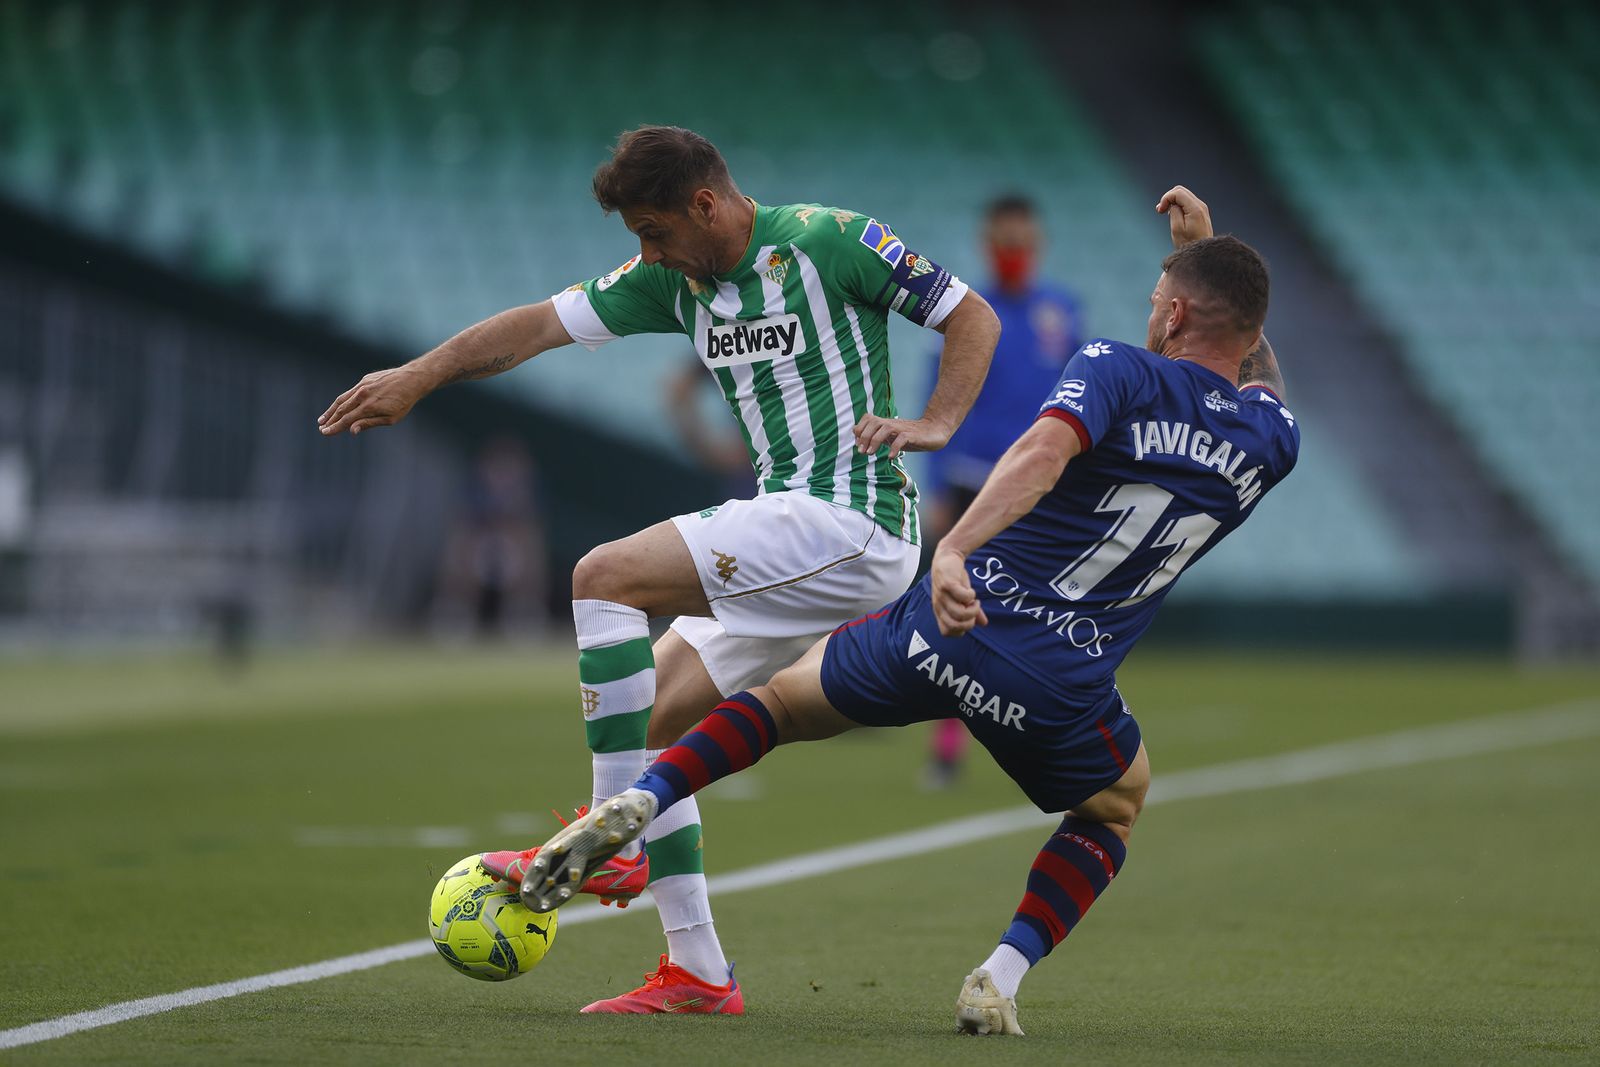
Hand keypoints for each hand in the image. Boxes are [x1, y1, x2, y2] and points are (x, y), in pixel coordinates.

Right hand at [318, 365, 432, 435]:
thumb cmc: (404, 402)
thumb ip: (369, 423)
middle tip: (321, 428)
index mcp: (368, 407)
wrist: (412, 379)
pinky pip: (350, 392)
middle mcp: (362, 395)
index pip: (346, 420)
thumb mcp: (390, 418)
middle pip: (341, 410)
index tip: (325, 433)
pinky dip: (342, 400)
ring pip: (342, 399)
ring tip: (323, 419)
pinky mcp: (365, 380)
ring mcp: (362, 386)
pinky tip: (338, 406)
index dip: (334, 427)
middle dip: (330, 420)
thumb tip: (351, 430)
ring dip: (331, 410)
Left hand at [852, 414, 950, 457]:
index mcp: (886, 424)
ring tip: (871, 453)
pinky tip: (891, 456)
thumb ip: (878, 438)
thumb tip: (860, 443)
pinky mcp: (913, 436)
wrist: (935, 431)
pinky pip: (902, 438)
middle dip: (864, 436)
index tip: (858, 444)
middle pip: (874, 422)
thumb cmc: (912, 436)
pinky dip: (894, 447)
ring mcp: (903, 429)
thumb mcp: (892, 437)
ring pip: (885, 428)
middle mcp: (893, 424)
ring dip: (875, 440)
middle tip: (862, 452)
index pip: (868, 418)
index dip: (860, 429)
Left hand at [930, 547, 986, 637]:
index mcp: (940, 611)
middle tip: (973, 610)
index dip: (961, 630)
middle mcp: (939, 605)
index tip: (968, 619)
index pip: (946, 632)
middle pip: (954, 626)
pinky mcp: (948, 584)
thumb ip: (972, 611)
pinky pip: (962, 597)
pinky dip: (970, 596)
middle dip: (969, 621)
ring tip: (974, 601)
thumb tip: (983, 623)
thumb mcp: (962, 598)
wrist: (947, 556)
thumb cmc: (954, 580)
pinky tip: (971, 591)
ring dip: (972, 610)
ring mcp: (942, 595)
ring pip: (959, 613)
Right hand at [1156, 186, 1213, 249]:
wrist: (1202, 253)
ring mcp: (1202, 208)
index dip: (1165, 198)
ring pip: (1184, 195)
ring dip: (1172, 201)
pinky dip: (1178, 205)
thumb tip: (1173, 204)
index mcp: (1195, 209)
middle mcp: (1200, 206)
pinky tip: (1173, 214)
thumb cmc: (1189, 243)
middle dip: (1168, 198)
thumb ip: (1174, 212)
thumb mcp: (1177, 228)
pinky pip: (1187, 202)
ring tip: (1165, 212)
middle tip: (1160, 210)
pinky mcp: (1200, 212)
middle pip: (1181, 191)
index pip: (1177, 192)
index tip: (1160, 210)